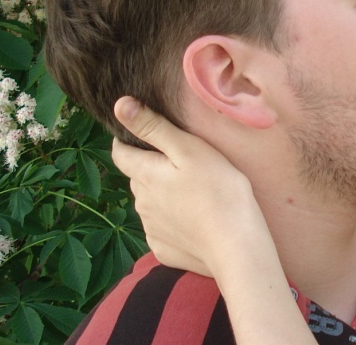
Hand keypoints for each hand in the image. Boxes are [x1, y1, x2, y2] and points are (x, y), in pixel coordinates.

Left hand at [112, 96, 267, 278]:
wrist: (236, 246)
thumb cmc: (219, 190)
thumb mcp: (189, 149)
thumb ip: (154, 127)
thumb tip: (119, 105)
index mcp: (144, 175)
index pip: (120, 152)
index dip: (128, 140)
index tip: (146, 134)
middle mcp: (140, 202)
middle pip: (138, 177)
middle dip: (152, 167)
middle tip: (183, 162)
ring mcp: (151, 228)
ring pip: (150, 202)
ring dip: (163, 194)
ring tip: (194, 191)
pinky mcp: (163, 248)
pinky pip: (161, 228)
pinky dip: (173, 220)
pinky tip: (194, 219)